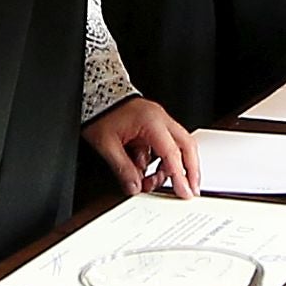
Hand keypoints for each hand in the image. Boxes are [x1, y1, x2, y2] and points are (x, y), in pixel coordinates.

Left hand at [82, 97, 200, 196]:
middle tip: (191, 188)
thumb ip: (123, 169)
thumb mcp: (107, 145)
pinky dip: (160, 160)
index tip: (184, 191)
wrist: (95, 93)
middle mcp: (161, 119)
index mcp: (152, 122)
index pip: (171, 153)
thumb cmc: (101, 112)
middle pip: (187, 146)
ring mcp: (159, 121)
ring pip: (178, 146)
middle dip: (191, 170)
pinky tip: (147, 170)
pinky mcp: (153, 124)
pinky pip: (164, 144)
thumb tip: (135, 187)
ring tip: (154, 182)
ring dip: (171, 167)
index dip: (179, 175)